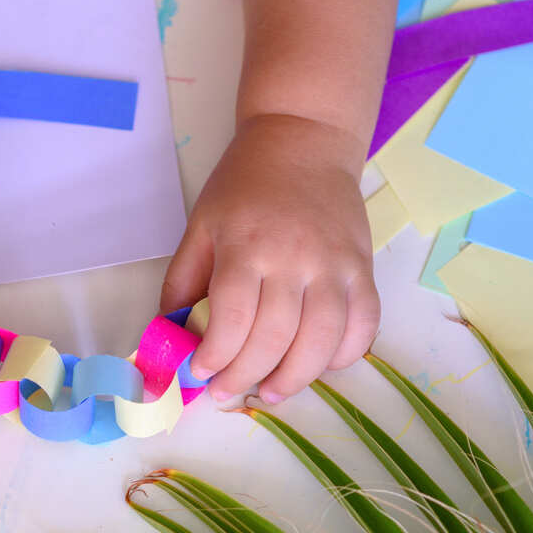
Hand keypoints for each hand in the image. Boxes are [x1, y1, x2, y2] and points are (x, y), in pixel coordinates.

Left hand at [161, 114, 380, 403]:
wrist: (305, 141)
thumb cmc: (245, 186)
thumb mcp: (200, 227)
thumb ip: (182, 284)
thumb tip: (169, 338)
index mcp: (247, 247)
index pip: (232, 320)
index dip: (214, 357)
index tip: (200, 373)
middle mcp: (295, 259)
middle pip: (274, 339)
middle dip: (244, 376)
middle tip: (225, 392)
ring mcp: (335, 265)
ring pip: (322, 341)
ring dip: (294, 379)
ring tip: (268, 392)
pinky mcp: (362, 268)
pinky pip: (363, 325)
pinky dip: (343, 356)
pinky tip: (316, 366)